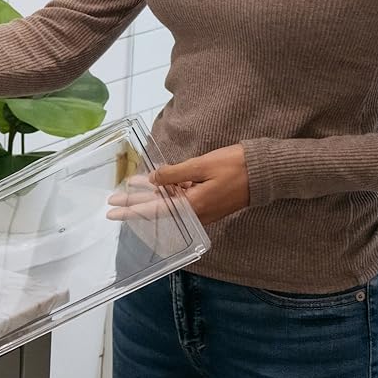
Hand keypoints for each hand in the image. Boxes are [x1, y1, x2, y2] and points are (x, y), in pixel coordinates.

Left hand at [106, 144, 248, 224]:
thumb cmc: (235, 166)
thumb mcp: (201, 166)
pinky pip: (181, 198)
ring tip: (128, 189)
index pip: (153, 211)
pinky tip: (154, 183)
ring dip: (148, 196)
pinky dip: (166, 192)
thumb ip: (174, 174)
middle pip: (157, 209)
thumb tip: (153, 180)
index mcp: (192, 206)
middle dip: (133, 204)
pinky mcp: (207, 202)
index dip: (131, 209)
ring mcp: (201, 208)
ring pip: (167, 203)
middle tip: (111, 202)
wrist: (266, 172)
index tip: (112, 210)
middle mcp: (194, 212)